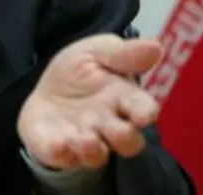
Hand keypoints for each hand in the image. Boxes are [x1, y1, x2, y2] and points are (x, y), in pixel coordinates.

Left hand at [17, 34, 162, 170]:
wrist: (46, 90)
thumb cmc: (79, 71)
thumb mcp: (95, 52)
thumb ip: (122, 53)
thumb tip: (156, 46)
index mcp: (123, 98)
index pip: (143, 108)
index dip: (146, 112)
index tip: (144, 114)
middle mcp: (108, 125)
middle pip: (128, 141)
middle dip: (123, 137)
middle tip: (116, 128)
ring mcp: (84, 140)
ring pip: (96, 155)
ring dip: (92, 149)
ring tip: (84, 137)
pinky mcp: (57, 149)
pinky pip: (61, 157)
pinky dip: (60, 152)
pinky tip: (57, 142)